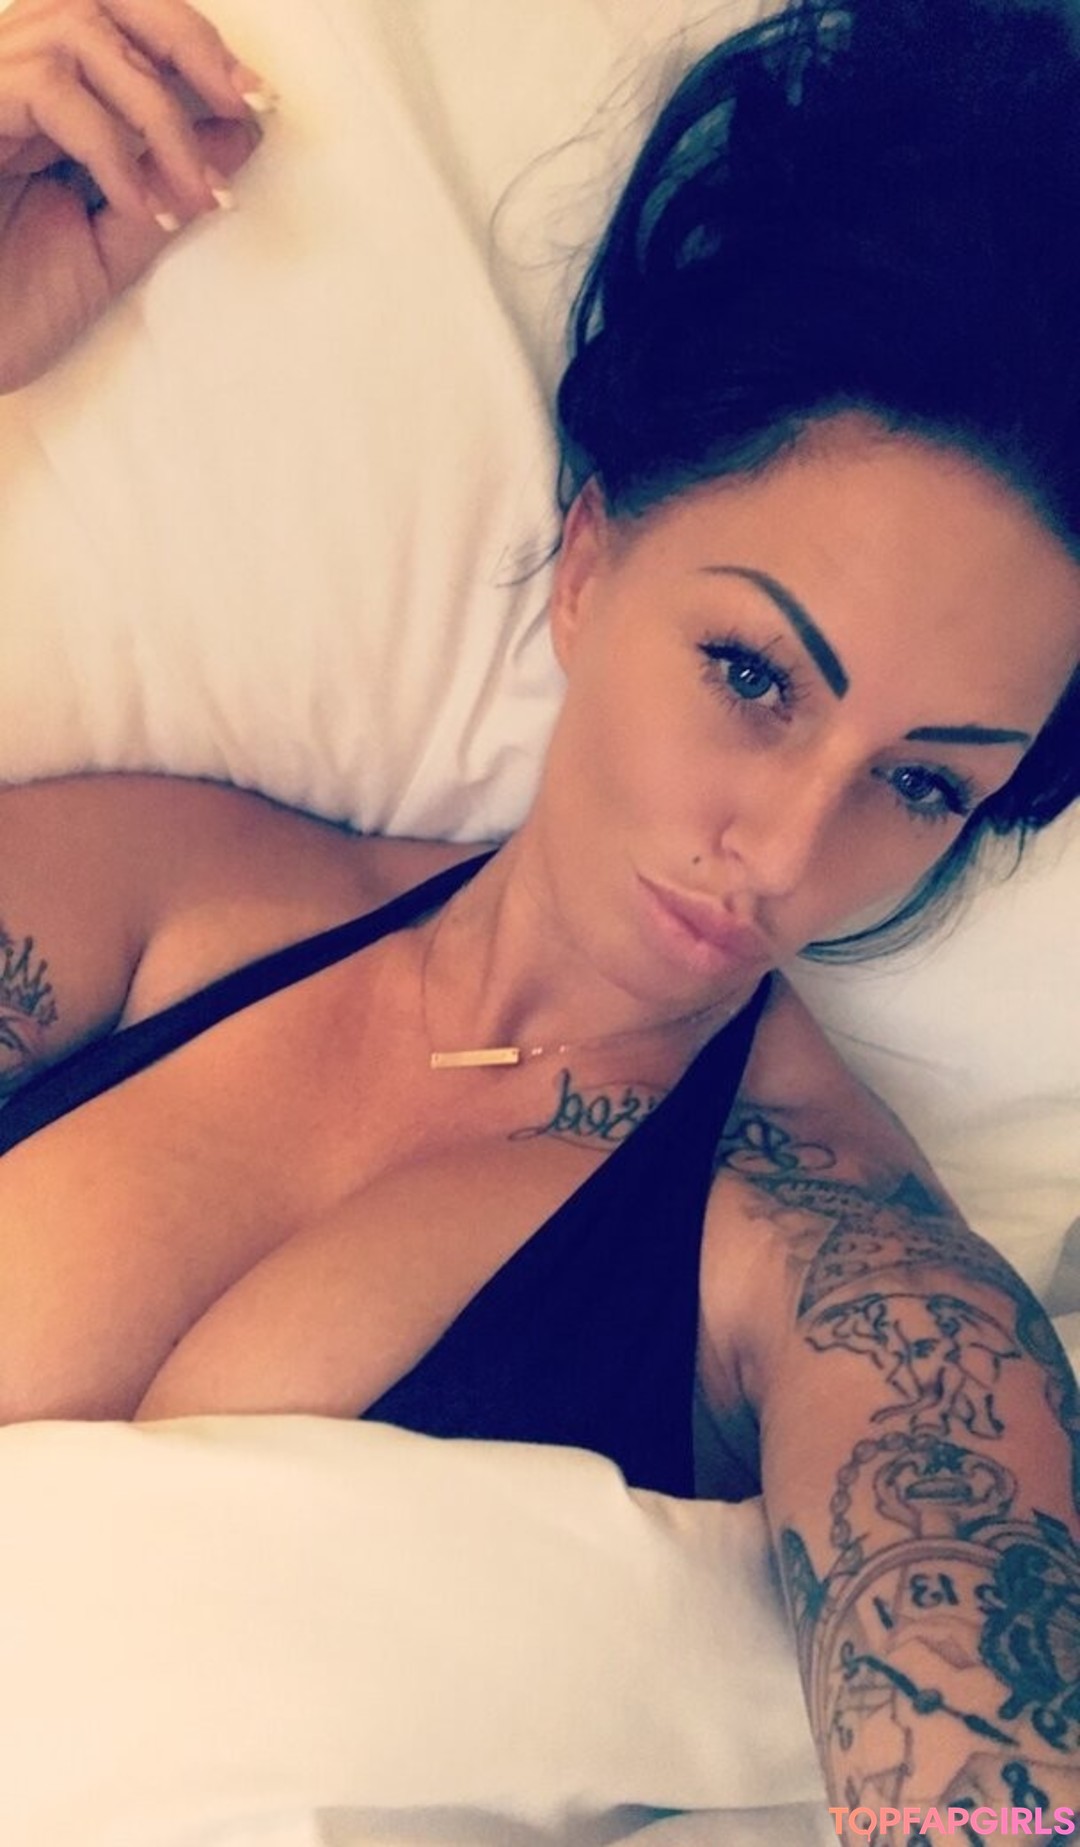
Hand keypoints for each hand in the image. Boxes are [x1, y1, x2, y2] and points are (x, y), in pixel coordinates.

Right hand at [0, 0, 271, 391]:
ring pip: (79, 32)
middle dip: (186, 41)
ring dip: (157, 110)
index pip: (122, 22)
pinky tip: (140, 207)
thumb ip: (170, 182)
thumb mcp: (115, 241)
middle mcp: (9, 75)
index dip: (194, 44)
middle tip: (243, 102)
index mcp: (44, 98)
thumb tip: (242, 131)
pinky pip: (47, 92)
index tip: (256, 100)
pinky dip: (110, 146)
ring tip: (195, 187)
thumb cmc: (12, 308)